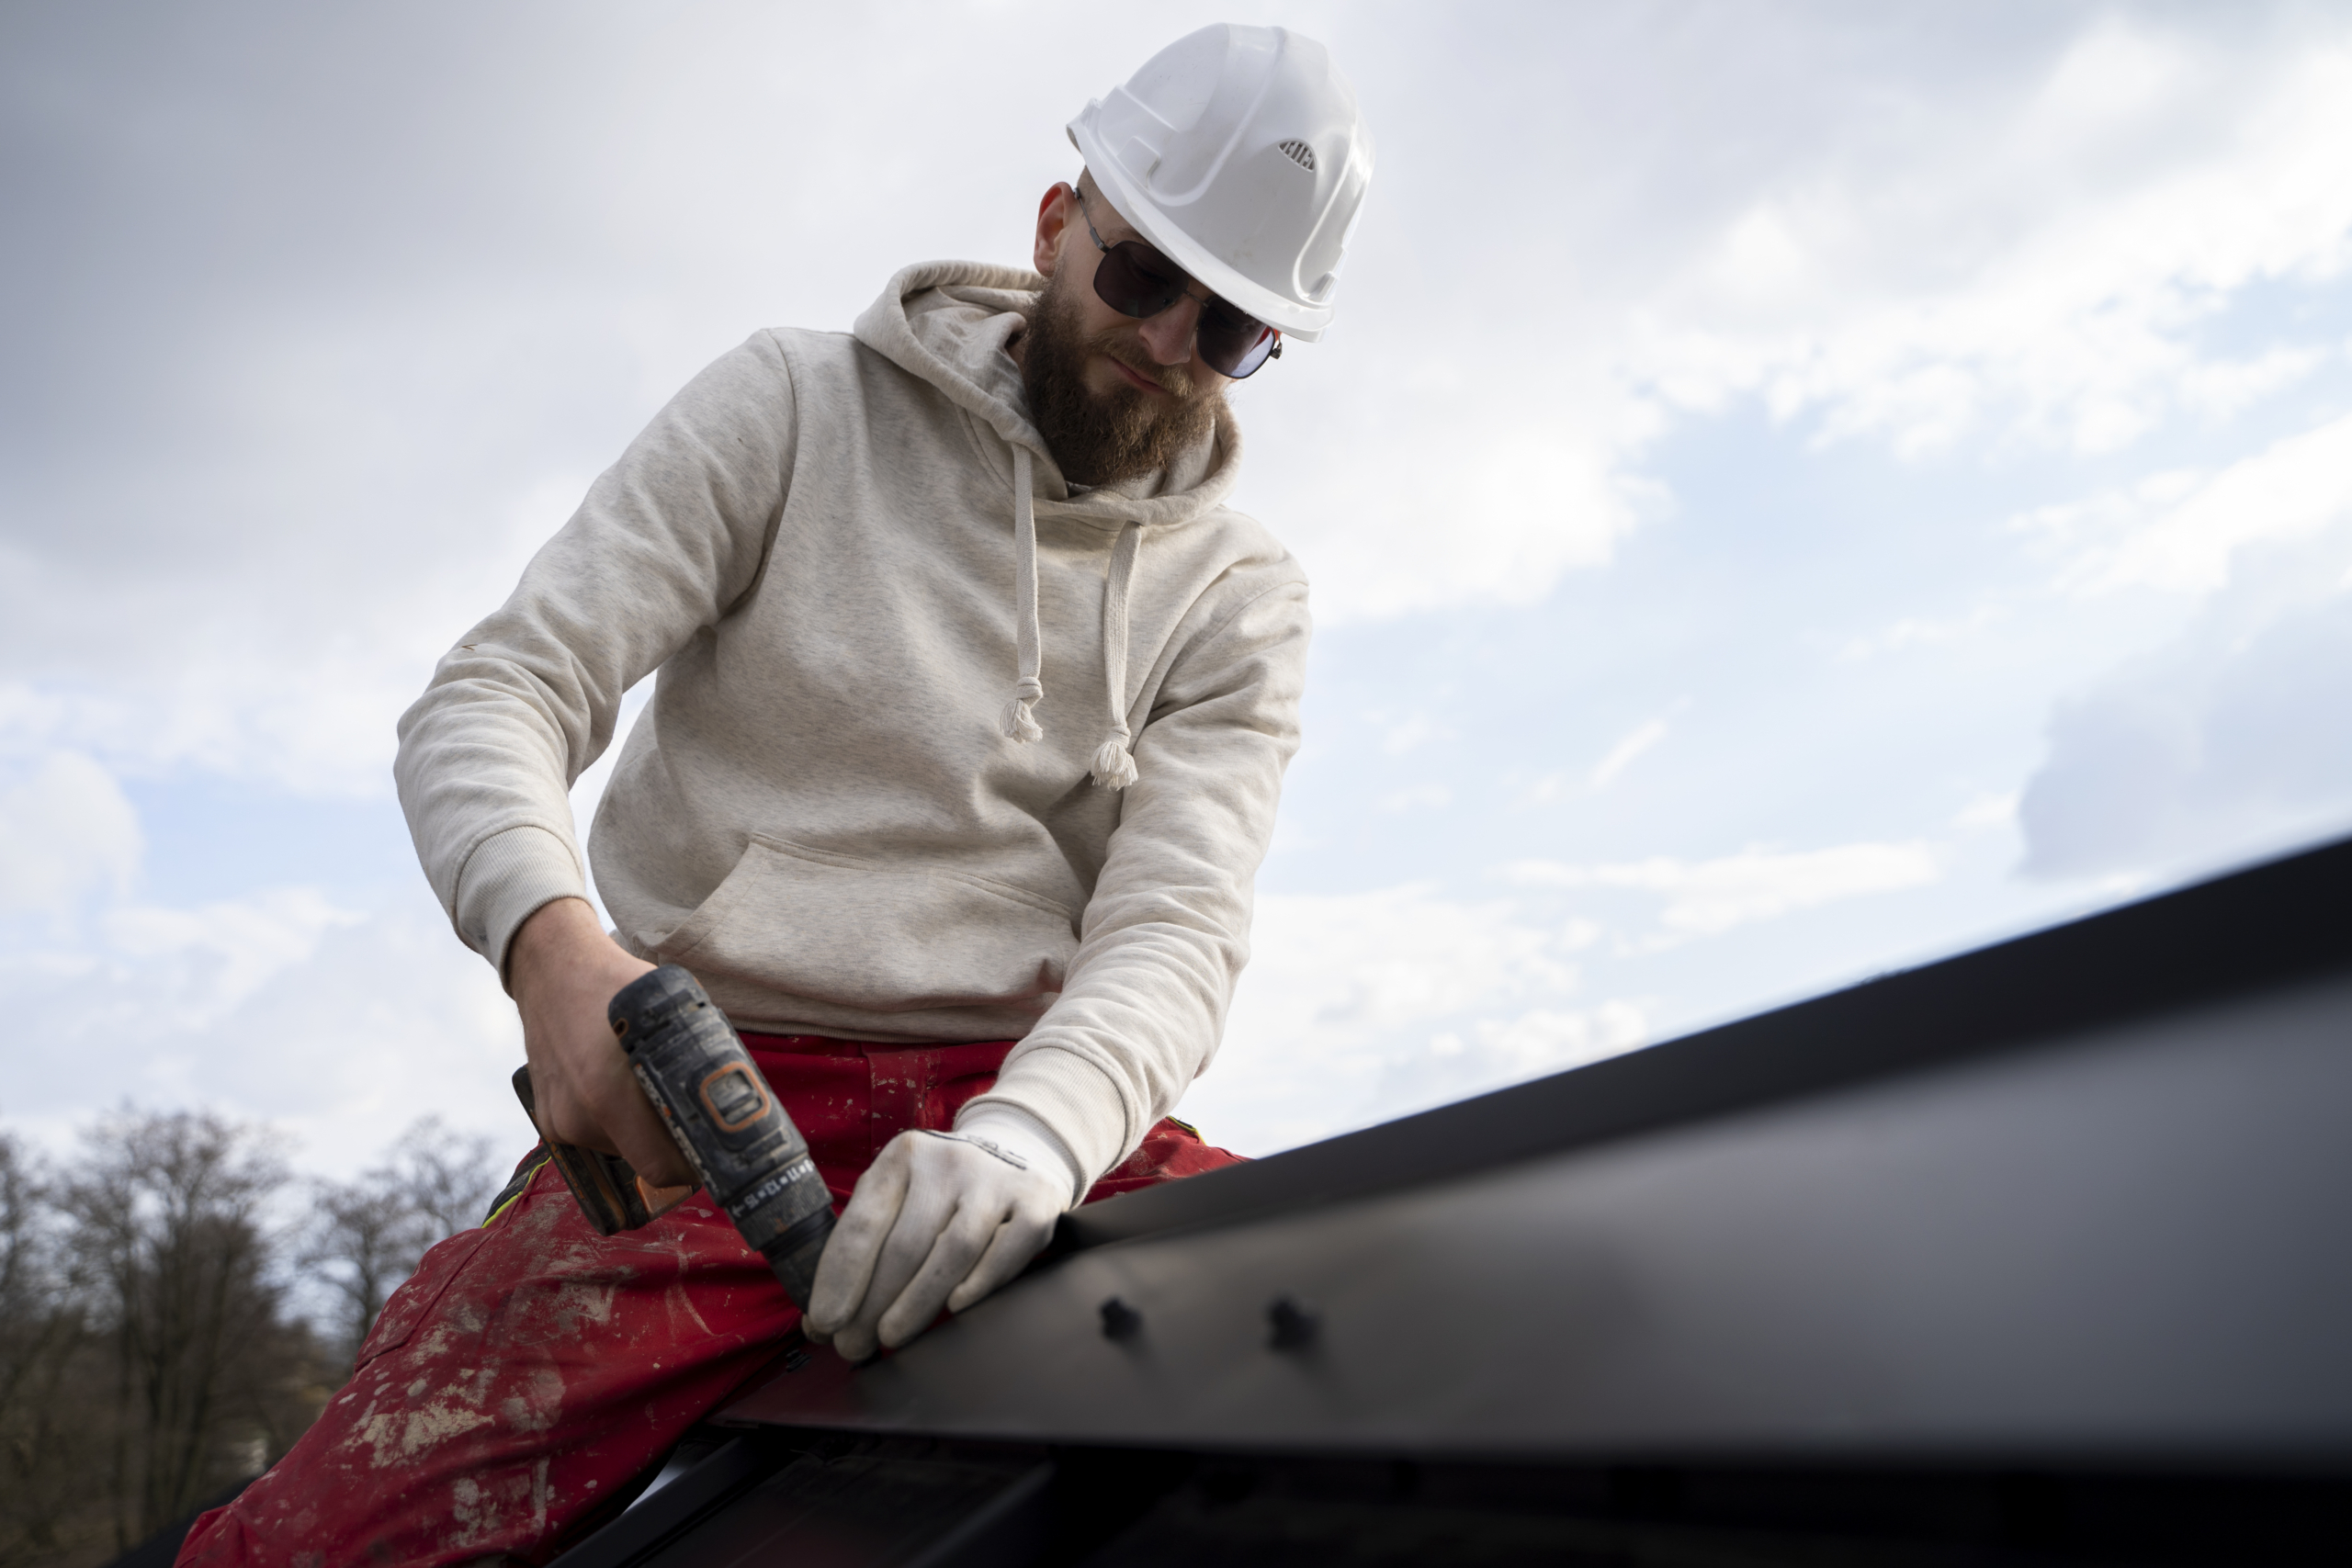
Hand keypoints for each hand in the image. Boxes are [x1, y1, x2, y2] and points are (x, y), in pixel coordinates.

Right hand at [506, 897, 689, 1187]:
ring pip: (622, 1150)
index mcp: (608, 1093)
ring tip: (649, 1092)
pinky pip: (597, 1137)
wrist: (551, 971)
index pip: (659, 1166)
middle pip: (644, 1161)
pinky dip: (616, 1124)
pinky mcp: (549, 1120)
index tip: (712, 1151)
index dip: (692, 1165)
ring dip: (643, 1134)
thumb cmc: (616, 986)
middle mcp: (578, 1116)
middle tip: (694, 1120)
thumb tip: (733, 1097)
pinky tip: (619, 1088)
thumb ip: (694, 1059)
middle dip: (673, 1148)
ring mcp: (559, 1122)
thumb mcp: (670, 1013)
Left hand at [803, 1120, 1073, 1359]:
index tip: (825, 1321)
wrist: (1019, 1152)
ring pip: (951, 1251)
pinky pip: (1004, 1251)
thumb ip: (866, 1245)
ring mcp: (995, 1179)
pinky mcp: (1035, 1200)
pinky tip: (954, 1309)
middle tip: (853, 1346)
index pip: (863, 1223)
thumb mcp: (900, 1195)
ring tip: (891, 1337)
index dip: (840, 1277)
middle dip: (872, 1304)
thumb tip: (820, 1321)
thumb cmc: (942, 1193)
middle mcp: (948, 1161)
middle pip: (904, 1245)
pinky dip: (978, 1283)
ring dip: (917, 1303)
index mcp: (902, 1157)